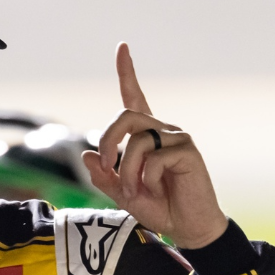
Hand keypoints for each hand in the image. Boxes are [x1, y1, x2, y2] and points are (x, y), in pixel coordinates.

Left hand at [82, 43, 227, 248]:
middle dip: (107, 142)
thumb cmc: (158, 208)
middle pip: (125, 116)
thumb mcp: (122, 193)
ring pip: (136, 141)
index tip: (122, 46)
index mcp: (145, 135)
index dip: (127, 72)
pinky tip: (157, 190)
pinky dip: (147, 179)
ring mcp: (177, 138)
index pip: (135, 97)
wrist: (187, 228)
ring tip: (137, 192)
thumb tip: (86, 155)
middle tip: (106, 168)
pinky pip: (154, 158)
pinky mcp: (188, 151)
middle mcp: (162, 130)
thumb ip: (103, 176)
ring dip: (128, 171)